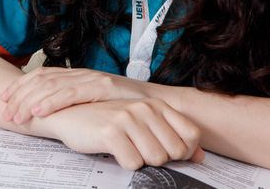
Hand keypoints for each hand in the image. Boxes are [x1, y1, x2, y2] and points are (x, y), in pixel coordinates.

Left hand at [1, 67, 150, 123]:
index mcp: (77, 75)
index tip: (4, 99)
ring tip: (17, 115)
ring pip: (52, 86)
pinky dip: (52, 102)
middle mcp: (81, 73)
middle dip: (19, 95)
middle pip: (41, 80)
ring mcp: (92, 78)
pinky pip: (72, 93)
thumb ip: (75, 104)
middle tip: (5, 112)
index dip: (20, 85)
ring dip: (30, 101)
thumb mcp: (94, 104)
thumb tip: (52, 115)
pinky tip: (39, 110)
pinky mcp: (104, 87)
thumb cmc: (127, 108)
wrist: (161, 106)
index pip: (41, 75)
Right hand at [38, 99, 203, 169]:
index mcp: (155, 105)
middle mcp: (144, 109)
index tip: (168, 152)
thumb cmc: (106, 122)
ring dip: (141, 162)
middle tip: (140, 150)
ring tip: (127, 149)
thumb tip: (201, 156)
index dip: (184, 152)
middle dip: (159, 159)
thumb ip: (172, 136)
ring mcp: (127, 119)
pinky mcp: (110, 132)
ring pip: (155, 160)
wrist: (69, 116)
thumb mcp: (142, 124)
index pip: (191, 135)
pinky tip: (115, 152)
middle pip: (174, 152)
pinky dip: (125, 164)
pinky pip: (133, 163)